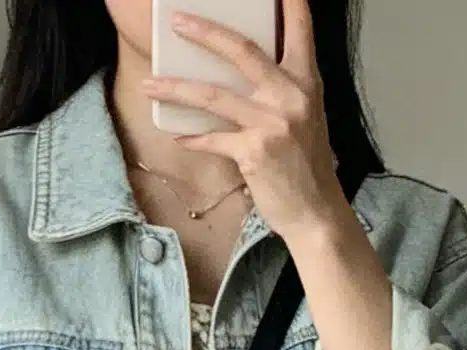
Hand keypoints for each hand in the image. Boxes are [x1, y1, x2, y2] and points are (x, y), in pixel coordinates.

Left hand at [142, 0, 349, 249]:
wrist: (315, 211)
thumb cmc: (306, 162)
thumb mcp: (304, 114)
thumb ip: (281, 86)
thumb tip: (240, 69)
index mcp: (306, 80)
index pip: (299, 29)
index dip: (289, 2)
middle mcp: (290, 95)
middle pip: (242, 50)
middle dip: (206, 33)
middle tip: (177, 22)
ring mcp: (271, 123)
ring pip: (214, 95)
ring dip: (177, 88)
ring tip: (150, 84)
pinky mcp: (253, 153)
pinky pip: (213, 139)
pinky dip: (193, 138)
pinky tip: (177, 135)